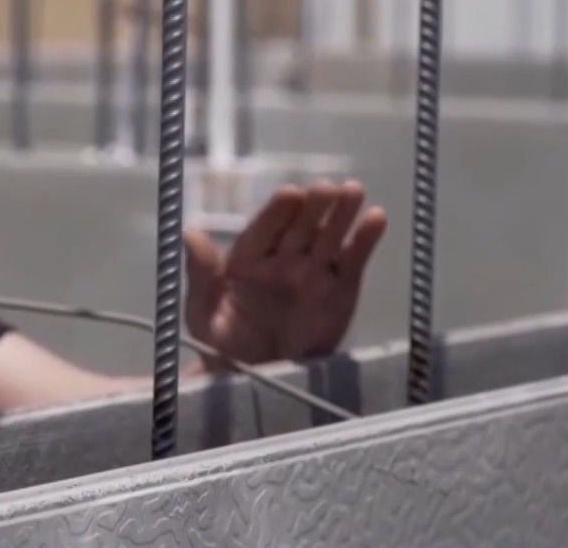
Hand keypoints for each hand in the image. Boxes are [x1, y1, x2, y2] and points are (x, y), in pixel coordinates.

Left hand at [184, 181, 387, 367]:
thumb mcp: (202, 314)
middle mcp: (283, 258)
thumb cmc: (223, 345)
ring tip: (354, 190)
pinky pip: (352, 261)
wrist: (256, 380)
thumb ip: (201, 276)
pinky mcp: (341, 289)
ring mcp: (313, 271)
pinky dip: (365, 240)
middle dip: (314, 206)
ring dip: (342, 214)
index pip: (264, 227)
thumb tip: (190, 234)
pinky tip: (377, 218)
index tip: (291, 194)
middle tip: (328, 188)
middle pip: (300, 225)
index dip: (277, 210)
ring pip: (328, 236)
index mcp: (248, 257)